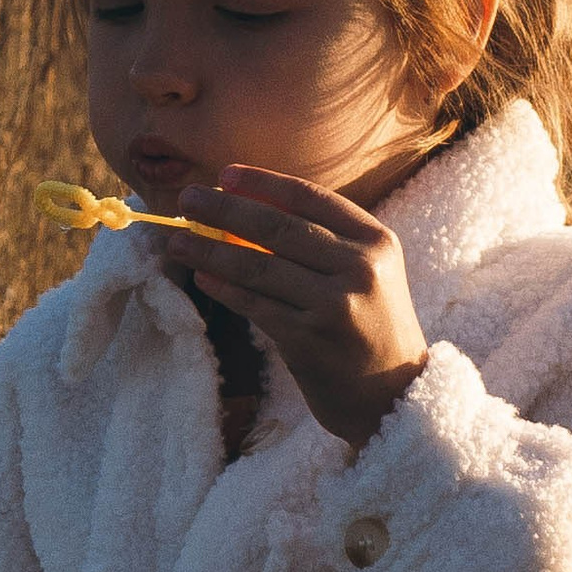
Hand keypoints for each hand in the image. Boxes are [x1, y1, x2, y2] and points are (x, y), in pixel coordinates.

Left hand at [170, 167, 431, 448]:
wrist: (394, 396)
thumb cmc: (371, 327)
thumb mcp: (367, 274)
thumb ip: (324, 241)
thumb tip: (249, 207)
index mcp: (376, 241)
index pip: (311, 198)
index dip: (263, 183)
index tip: (224, 175)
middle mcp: (360, 268)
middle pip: (279, 228)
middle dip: (225, 210)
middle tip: (187, 199)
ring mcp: (335, 305)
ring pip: (259, 268)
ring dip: (211, 251)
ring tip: (178, 241)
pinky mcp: (311, 341)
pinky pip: (256, 306)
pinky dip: (225, 289)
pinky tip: (203, 277)